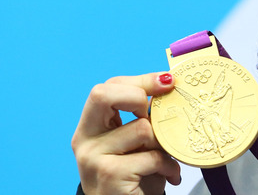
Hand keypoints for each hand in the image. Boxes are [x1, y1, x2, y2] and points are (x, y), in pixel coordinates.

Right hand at [72, 73, 181, 194]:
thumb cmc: (135, 179)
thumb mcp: (134, 145)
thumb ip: (142, 120)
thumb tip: (170, 86)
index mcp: (90, 128)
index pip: (107, 88)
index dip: (140, 80)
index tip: (167, 82)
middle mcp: (84, 140)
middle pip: (103, 94)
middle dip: (138, 95)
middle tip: (156, 114)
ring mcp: (93, 158)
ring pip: (142, 128)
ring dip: (164, 144)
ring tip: (167, 160)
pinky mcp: (109, 175)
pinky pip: (152, 156)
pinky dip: (169, 166)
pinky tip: (170, 176)